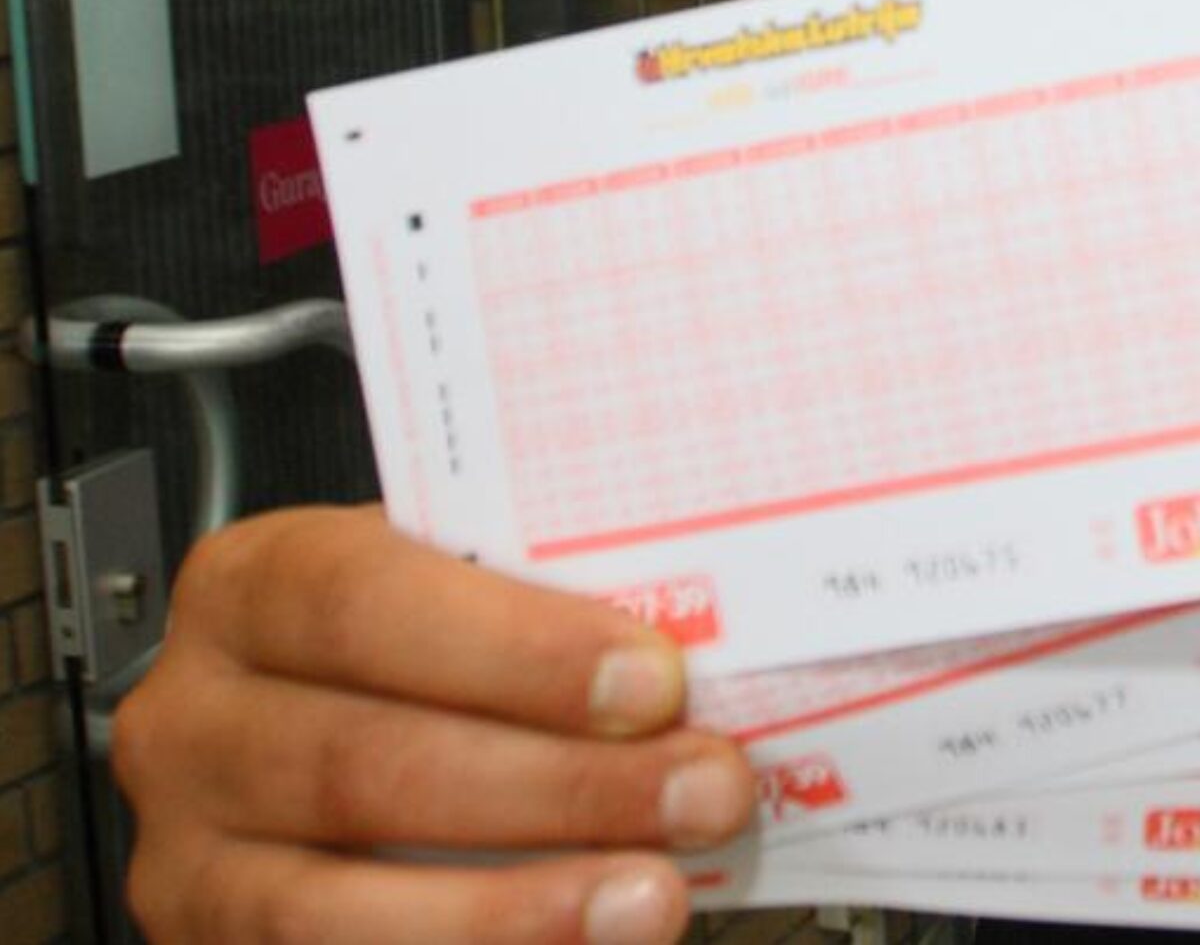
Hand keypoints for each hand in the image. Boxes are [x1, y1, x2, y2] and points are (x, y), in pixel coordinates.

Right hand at [113, 505, 755, 943]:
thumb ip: (535, 598)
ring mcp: (194, 859)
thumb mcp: (448, 590)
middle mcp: (196, 722)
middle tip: (705, 787)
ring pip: (337, 909)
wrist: (325, 737)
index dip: (516, 648)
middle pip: (366, 760)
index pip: (363, 600)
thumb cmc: (407, 653)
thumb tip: (704, 639)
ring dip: (519, 910)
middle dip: (559, 786)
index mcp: (253, 589)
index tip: (653, 681)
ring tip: (654, 897)